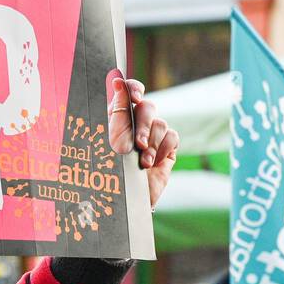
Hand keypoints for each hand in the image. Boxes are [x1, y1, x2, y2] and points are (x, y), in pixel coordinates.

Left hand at [107, 76, 177, 209]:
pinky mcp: (166, 150)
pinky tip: (152, 164)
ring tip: (142, 163)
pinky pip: (172, 137)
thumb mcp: (111, 140)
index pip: (129, 92)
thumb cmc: (111, 173)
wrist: (125, 204)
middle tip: (138, 144)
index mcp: (117, 118)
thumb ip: (117, 109)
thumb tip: (116, 79)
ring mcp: (153, 137)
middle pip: (148, 107)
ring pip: (161, 123)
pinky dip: (163, 149)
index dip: (133, 88)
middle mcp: (136, 124)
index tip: (135, 94)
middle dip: (144, 124)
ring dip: (152, 143)